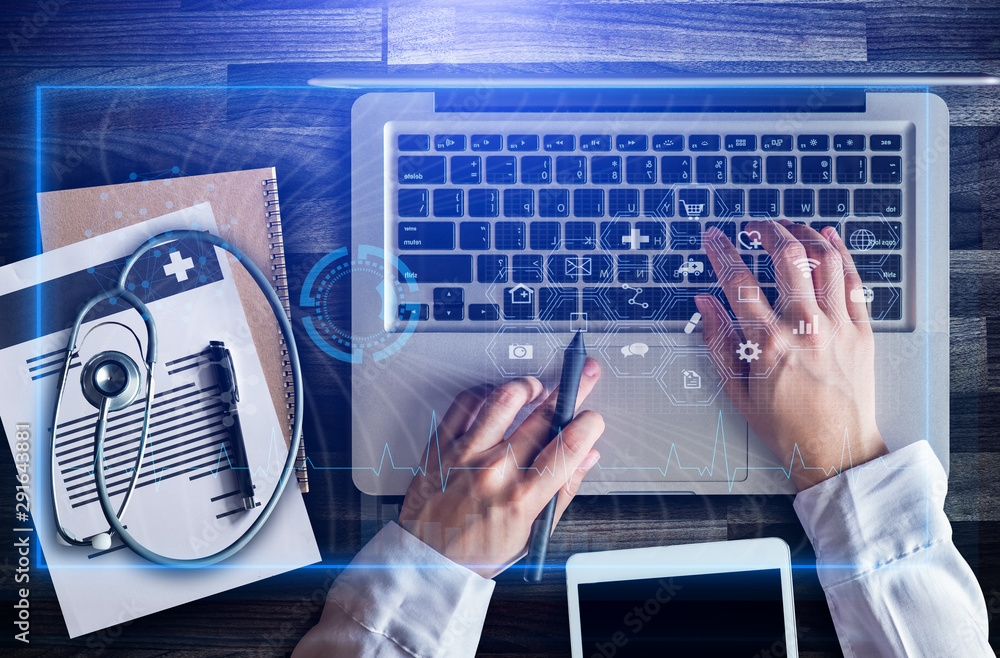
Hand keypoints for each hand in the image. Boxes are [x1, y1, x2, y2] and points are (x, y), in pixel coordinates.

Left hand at [398, 359, 603, 576]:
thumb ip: (562, 491)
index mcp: (521, 499)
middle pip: (543, 416)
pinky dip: (487, 392)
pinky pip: (465, 402)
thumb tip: (587, 457)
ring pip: (503, 399)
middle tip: (583, 376)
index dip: (588, 424)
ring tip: (536, 388)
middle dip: (573, 390)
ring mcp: (463, 455)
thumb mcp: (532, 534)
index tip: (592, 418)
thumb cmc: (477, 551)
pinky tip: (497, 396)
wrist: (426, 560)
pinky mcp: (439, 445)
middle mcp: (493, 472)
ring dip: (528, 386)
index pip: (567, 447)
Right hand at [698, 221, 887, 490]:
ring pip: (824, 260)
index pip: (738, 282)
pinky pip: (853, 280)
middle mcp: (805, 329)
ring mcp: (837, 327)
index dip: (721, 251)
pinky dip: (840, 253)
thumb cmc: (785, 427)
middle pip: (787, 257)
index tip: (713, 238)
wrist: (836, 450)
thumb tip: (704, 304)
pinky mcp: (861, 331)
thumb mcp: (736, 389)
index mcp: (768, 345)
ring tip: (789, 228)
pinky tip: (828, 238)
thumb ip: (718, 341)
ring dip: (803, 235)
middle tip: (754, 226)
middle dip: (766, 230)